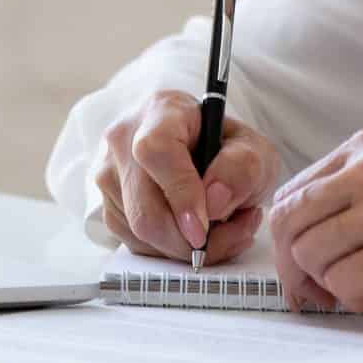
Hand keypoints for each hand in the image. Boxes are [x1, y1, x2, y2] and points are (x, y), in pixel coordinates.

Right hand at [93, 89, 282, 264]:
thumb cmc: (227, 148)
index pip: (156, 152)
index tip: (204, 227)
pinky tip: (197, 233)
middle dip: (191, 239)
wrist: (207, 153)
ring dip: (187, 246)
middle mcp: (124, 139)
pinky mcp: (108, 205)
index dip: (180, 193)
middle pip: (144, 208)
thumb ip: (243, 168)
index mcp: (162, 111)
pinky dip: (172, 250)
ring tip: (224, 229)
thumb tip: (214, 202)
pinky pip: (137, 244)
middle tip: (233, 235)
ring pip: (139, 233)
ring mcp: (109, 174)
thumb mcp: (255, 150)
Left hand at [268, 127, 362, 313]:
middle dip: (298, 268)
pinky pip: (345, 283)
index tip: (305, 265)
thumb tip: (319, 238)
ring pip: (312, 257)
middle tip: (322, 291)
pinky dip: (358, 298)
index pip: (294, 193)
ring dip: (334, 285)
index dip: (291, 238)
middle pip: (290, 225)